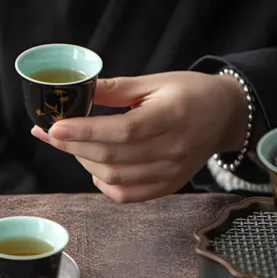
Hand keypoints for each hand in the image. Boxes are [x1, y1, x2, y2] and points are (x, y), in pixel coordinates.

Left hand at [31, 71, 248, 202]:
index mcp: (171, 117)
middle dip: (74, 147)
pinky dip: (104, 184)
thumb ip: (116, 89)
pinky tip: (95, 167)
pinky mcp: (168, 187)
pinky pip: (127, 195)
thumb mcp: (155, 82)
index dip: (84, 131)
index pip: (121, 130)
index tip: (55, 127)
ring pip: (114, 178)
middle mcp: (173, 150)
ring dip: (85, 163)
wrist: (223, 116)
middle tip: (53, 134)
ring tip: (75, 146)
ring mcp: (171, 173)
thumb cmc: (188, 93)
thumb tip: (79, 91)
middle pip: (112, 157)